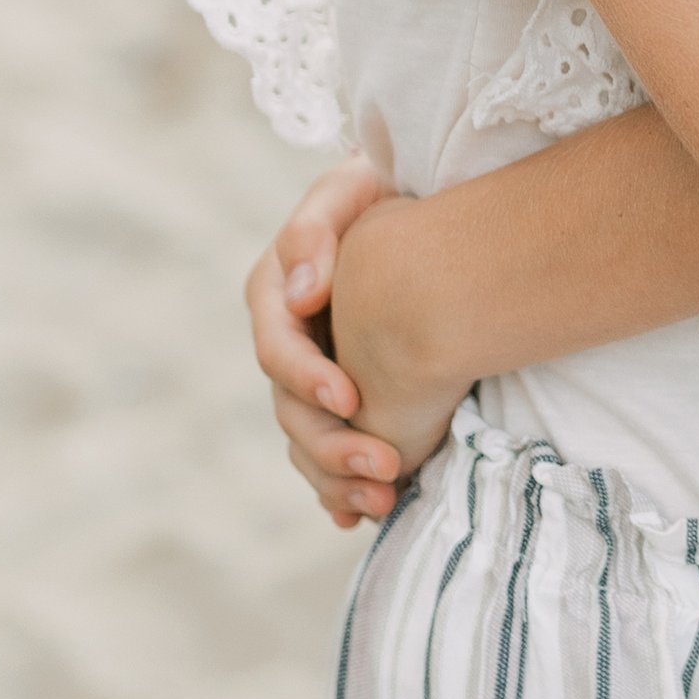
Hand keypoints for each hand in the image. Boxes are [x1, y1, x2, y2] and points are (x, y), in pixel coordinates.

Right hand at [245, 158, 441, 527]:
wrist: (423, 204)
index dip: (308, 378)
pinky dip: (342, 488)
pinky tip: (364, 514)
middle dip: (333, 445)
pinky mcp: (346, 398)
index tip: (353, 397)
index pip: (277, 349)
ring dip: (340, 478)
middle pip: (292, 410)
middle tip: (386, 465)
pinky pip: (332, 453)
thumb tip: (298, 295)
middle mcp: (289, 342)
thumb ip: (316, 228)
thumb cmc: (383, 185)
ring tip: (386, 499)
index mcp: (276, 293)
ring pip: (309, 441)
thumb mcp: (350, 186)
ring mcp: (314, 375)